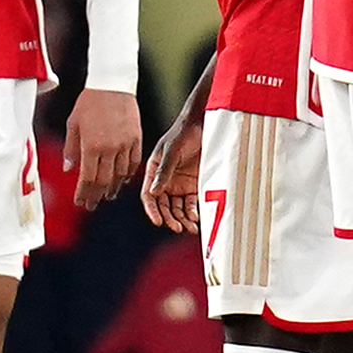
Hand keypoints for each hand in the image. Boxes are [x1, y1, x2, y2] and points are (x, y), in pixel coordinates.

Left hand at [65, 88, 142, 209]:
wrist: (113, 84)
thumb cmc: (89, 102)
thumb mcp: (73, 124)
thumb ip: (71, 148)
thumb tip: (68, 169)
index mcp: (91, 146)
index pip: (87, 178)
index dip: (84, 193)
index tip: (81, 202)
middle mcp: (109, 149)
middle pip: (104, 181)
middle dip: (96, 195)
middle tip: (92, 204)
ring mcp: (125, 144)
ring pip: (120, 175)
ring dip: (113, 188)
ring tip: (108, 195)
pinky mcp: (136, 138)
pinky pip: (133, 163)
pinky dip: (128, 174)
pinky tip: (123, 180)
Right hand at [140, 112, 204, 232]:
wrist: (204, 124)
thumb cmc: (184, 133)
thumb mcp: (172, 151)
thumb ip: (164, 171)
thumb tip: (154, 192)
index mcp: (154, 171)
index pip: (148, 196)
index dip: (152, 210)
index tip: (158, 222)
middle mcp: (164, 181)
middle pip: (163, 206)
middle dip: (169, 218)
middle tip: (177, 227)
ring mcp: (179, 184)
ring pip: (177, 208)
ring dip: (181, 219)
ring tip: (189, 228)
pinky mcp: (194, 185)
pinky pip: (191, 204)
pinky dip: (192, 213)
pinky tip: (196, 219)